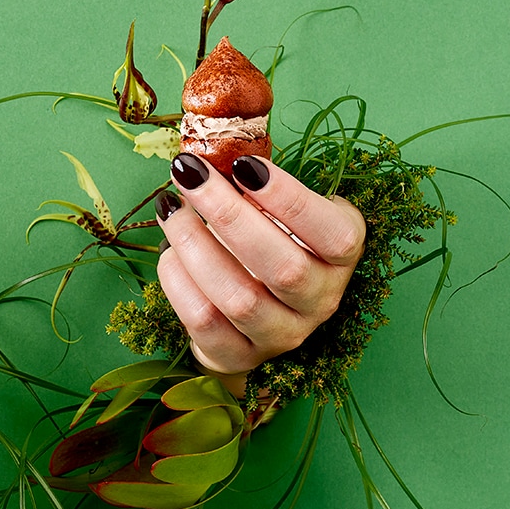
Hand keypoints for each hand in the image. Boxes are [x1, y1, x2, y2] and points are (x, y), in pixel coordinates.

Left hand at [155, 153, 364, 379]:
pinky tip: (168, 252)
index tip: (243, 164)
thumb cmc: (268, 242)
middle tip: (190, 174)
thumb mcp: (279, 212)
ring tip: (170, 208)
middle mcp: (321, 300)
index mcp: (341, 257)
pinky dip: (180, 283)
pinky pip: (205, 322)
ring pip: (239, 299)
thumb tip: (211, 153)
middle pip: (282, 267)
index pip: (332, 234)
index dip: (289, 199)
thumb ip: (258, 187)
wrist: (250, 315)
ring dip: (196, 246)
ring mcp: (283, 335)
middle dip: (228, 215)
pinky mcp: (240, 355)